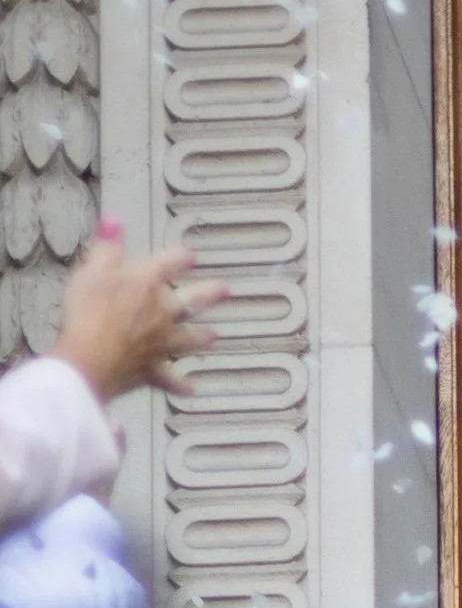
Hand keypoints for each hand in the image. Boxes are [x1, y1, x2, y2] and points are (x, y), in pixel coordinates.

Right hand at [49, 222, 223, 404]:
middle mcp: (161, 313)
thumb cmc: (88, 310)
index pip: (168, 264)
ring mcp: (160, 343)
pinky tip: (191, 389)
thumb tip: (113, 218)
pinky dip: (179, 385)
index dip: (180, 258)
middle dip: (209, 294)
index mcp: (147, 284)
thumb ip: (107, 245)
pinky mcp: (151, 369)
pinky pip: (169, 379)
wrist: (90, 357)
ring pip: (187, 339)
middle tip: (227, 290)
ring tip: (215, 337)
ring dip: (201, 338)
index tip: (193, 256)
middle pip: (190, 301)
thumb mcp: (93, 269)